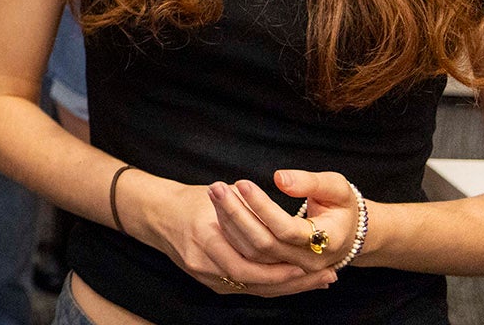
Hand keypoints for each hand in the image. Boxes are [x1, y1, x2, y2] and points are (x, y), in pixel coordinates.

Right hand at [125, 171, 333, 297]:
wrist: (157, 215)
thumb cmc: (193, 200)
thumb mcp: (221, 195)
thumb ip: (249, 209)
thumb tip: (286, 220)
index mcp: (205, 235)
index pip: (249, 263)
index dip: (281, 267)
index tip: (310, 262)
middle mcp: (204, 261)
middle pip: (256, 282)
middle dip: (295, 282)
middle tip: (326, 277)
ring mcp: (205, 276)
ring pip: (254, 289)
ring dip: (289, 287)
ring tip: (319, 281)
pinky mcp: (209, 282)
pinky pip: (246, 288)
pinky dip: (273, 286)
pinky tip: (294, 282)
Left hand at [204, 169, 362, 280]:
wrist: (347, 235)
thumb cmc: (340, 205)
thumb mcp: (336, 187)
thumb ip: (309, 182)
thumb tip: (279, 179)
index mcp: (328, 241)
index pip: (286, 229)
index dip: (262, 207)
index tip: (242, 183)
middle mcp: (309, 262)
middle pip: (264, 244)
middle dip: (237, 214)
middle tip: (217, 187)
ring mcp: (293, 270)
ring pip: (252, 254)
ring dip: (230, 223)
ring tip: (215, 194)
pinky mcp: (278, 270)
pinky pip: (249, 258)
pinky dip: (232, 235)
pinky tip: (220, 211)